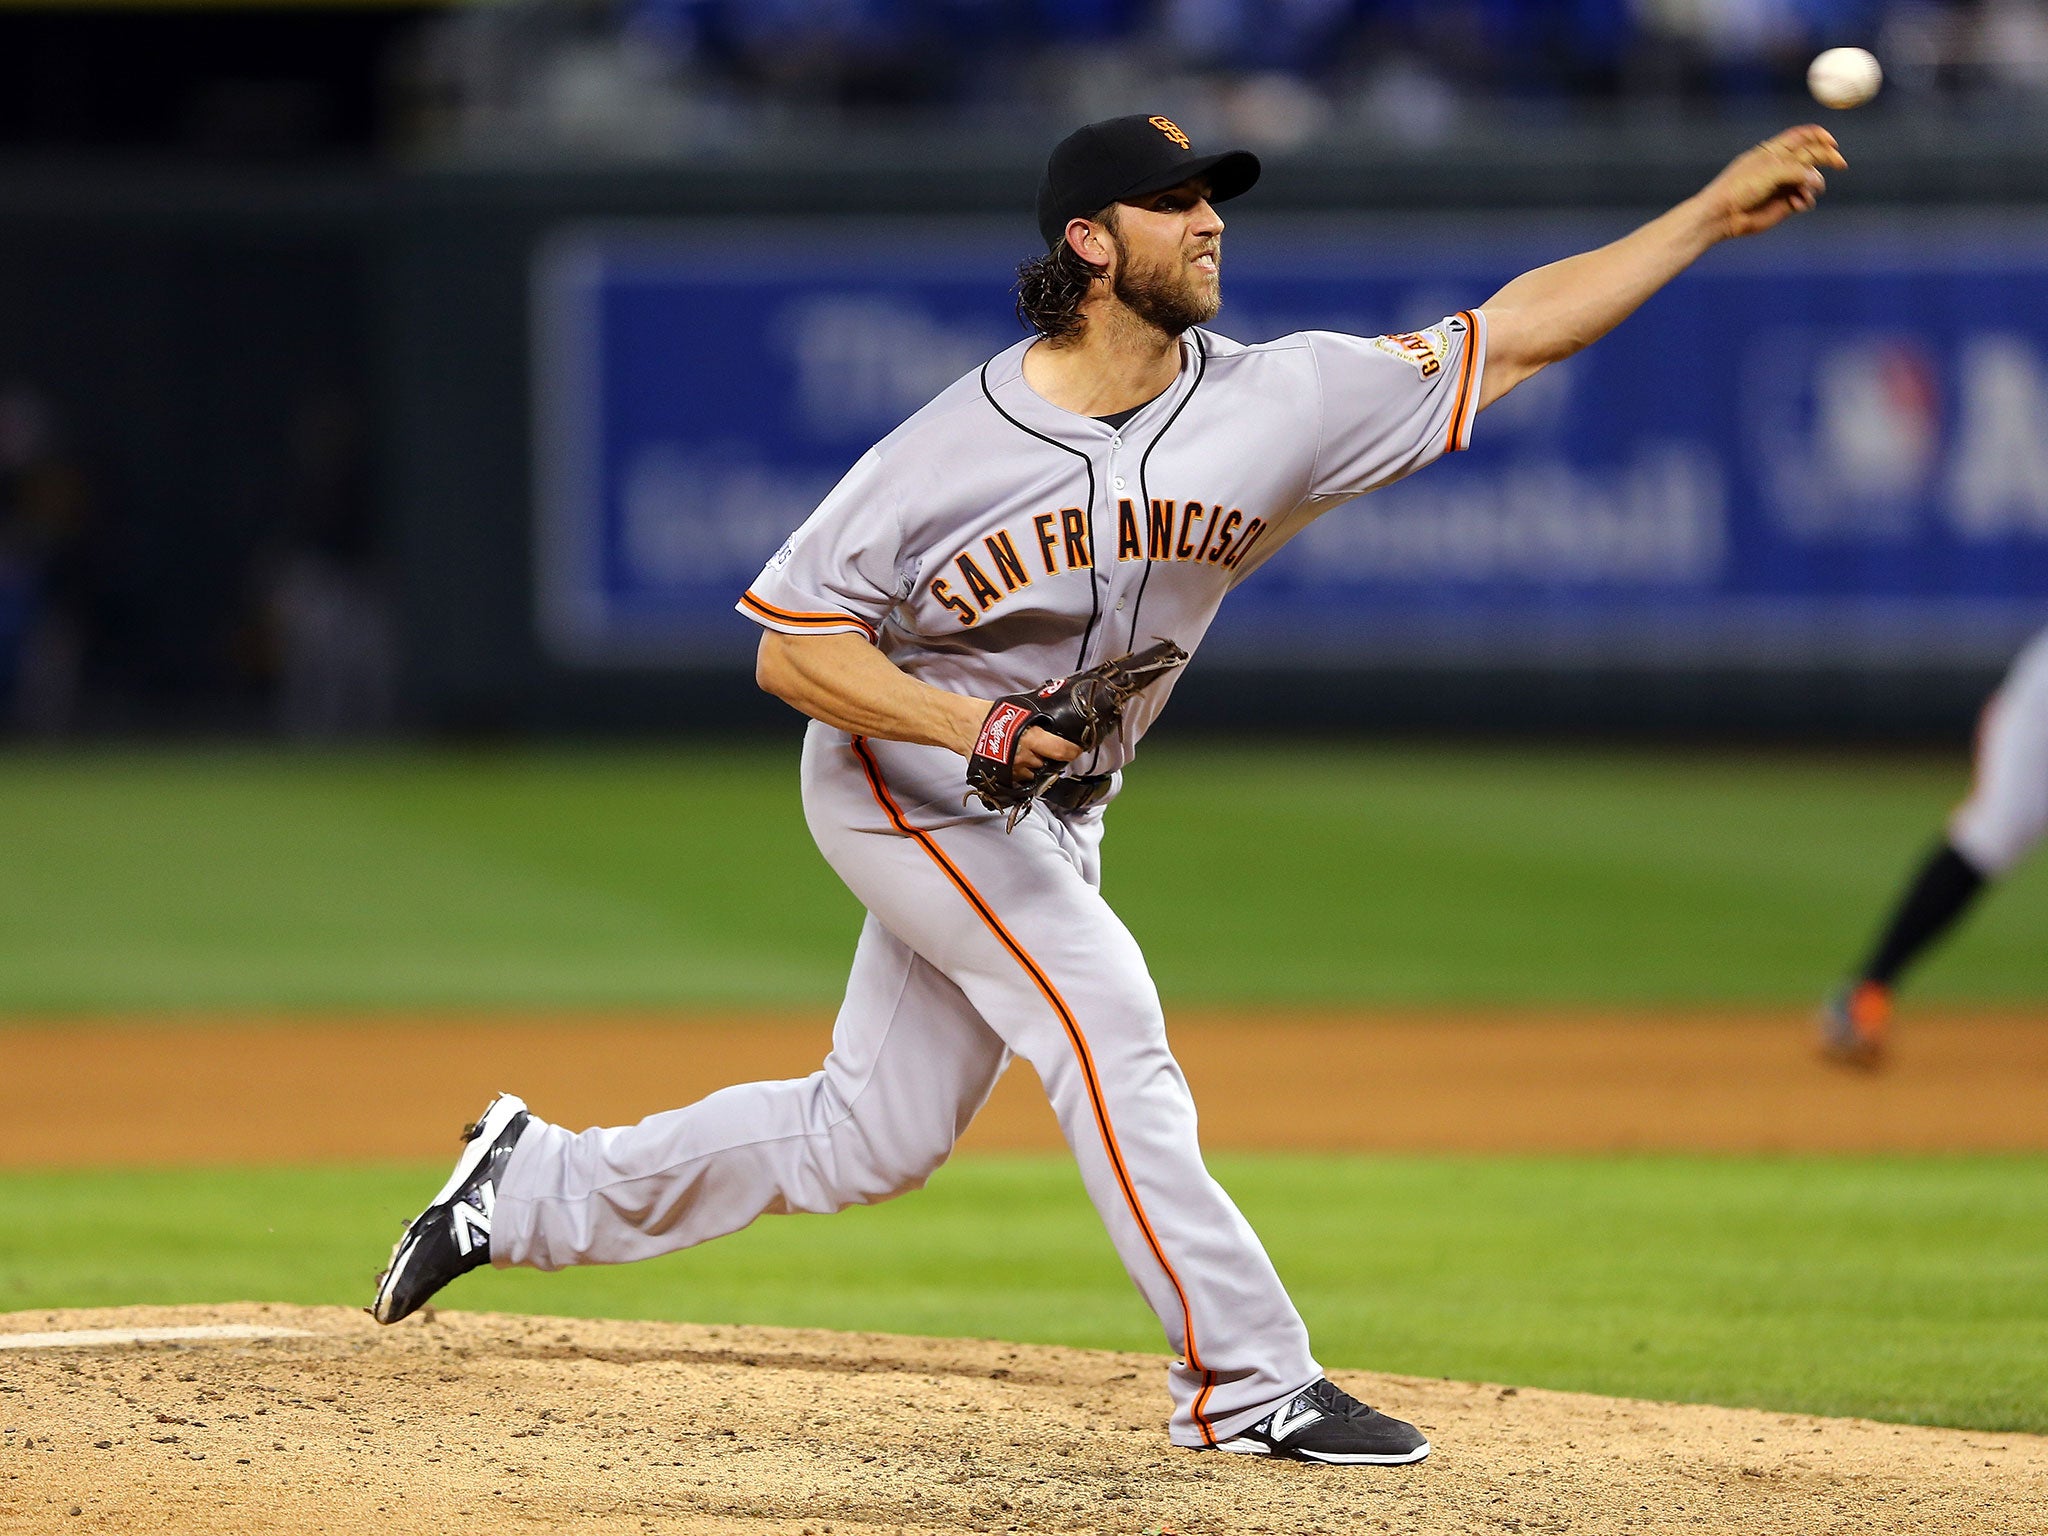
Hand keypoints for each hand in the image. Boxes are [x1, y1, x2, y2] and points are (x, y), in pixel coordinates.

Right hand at [953, 696, 1081, 778]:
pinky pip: (1021, 781)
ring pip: (1035, 774)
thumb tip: (1054, 721)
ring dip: (1035, 767)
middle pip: (1049, 764)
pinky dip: (1022, 774)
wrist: (963, 727)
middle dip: (1050, 758)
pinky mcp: (1004, 779)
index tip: (1077, 749)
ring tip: (1027, 754)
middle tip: (1047, 749)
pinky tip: (1016, 762)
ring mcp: (1014, 771)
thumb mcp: (1019, 712)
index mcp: (1032, 739)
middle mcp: (1025, 758)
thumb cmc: (988, 715)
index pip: (1062, 751)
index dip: (1073, 751)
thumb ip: (1038, 721)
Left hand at [1698, 125, 1845, 239]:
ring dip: (1814, 184)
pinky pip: (1805, 199)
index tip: (1831, 141)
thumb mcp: (1771, 170)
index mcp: (1774, 151)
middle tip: (1839, 164)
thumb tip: (1818, 179)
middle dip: (1827, 158)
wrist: (1723, 215)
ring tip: (1803, 191)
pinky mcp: (1785, 204)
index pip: (1801, 137)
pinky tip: (1796, 203)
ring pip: (1812, 180)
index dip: (1818, 136)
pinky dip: (1806, 199)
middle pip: (1812, 156)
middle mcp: (1781, 166)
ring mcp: (1784, 185)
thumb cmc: (1741, 187)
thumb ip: (1798, 170)